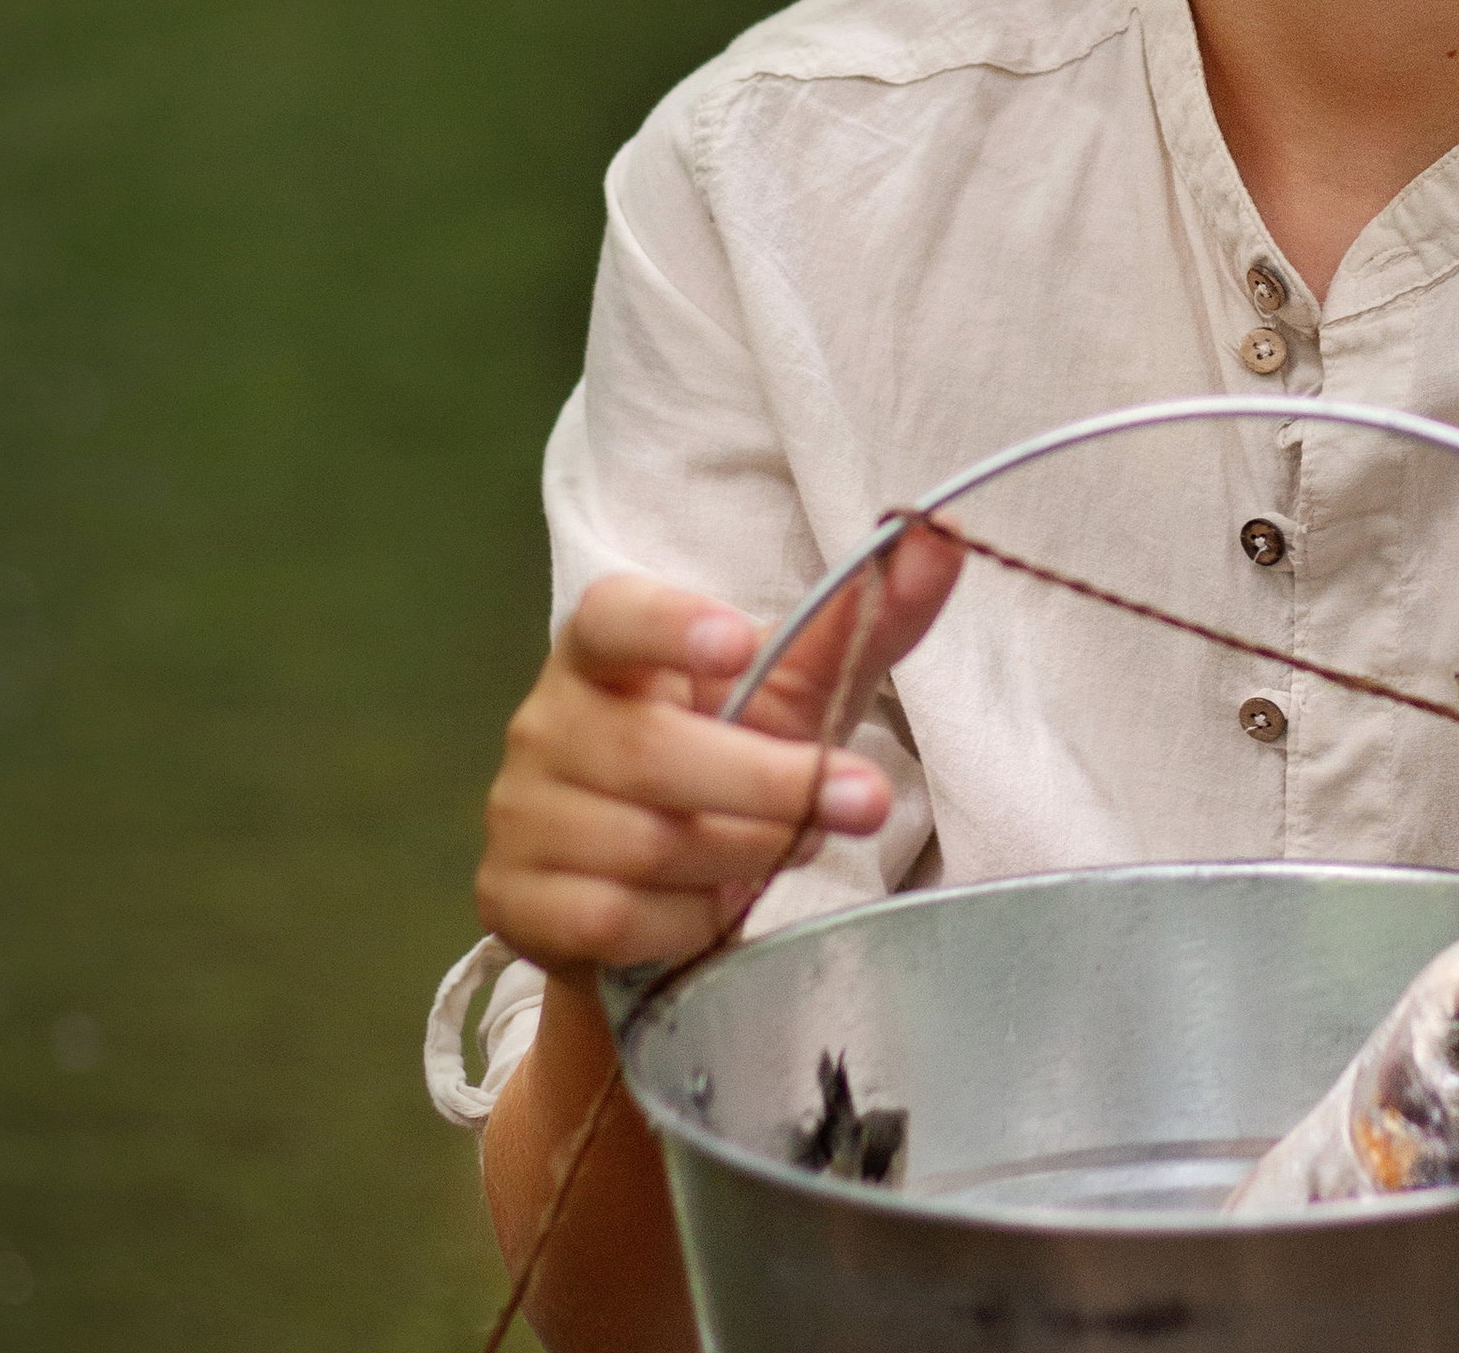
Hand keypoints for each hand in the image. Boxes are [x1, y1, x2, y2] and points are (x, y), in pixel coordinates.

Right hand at [475, 526, 960, 979]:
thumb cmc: (723, 758)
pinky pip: (618, 917)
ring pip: (647, 843)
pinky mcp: (516, 901)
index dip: (668, 625)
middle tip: (865, 801)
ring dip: (746, 852)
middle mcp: (548, 724)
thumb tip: (942, 538)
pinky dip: (689, 920)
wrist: (648, 889)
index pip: (612, 616)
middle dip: (772, 782)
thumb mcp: (792, 692)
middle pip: (654, 752)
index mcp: (605, 652)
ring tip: (791, 846)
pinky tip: (714, 907)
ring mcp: (522, 815)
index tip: (739, 641)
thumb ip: (860, 619)